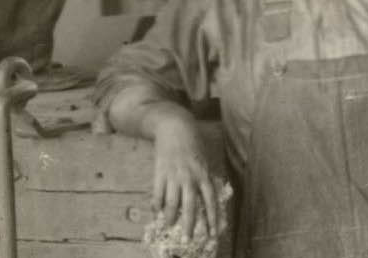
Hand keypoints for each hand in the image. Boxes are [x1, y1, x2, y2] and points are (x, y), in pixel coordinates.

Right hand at [149, 112, 219, 241]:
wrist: (175, 127)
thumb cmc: (193, 144)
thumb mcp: (204, 160)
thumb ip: (205, 178)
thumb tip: (208, 197)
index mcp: (203, 174)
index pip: (210, 201)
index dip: (211, 218)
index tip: (212, 234)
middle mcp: (190, 177)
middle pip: (190, 206)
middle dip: (189, 225)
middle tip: (188, 239)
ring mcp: (174, 175)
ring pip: (172, 202)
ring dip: (170, 217)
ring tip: (169, 226)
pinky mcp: (160, 171)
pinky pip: (157, 193)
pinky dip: (156, 204)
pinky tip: (155, 212)